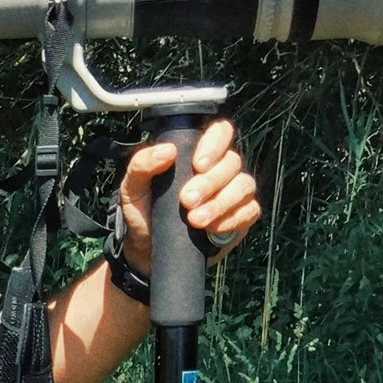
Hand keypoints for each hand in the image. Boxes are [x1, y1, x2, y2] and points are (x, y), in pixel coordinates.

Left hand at [113, 117, 260, 274]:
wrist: (148, 250)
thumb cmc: (143, 211)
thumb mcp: (133, 187)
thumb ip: (142, 164)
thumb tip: (167, 151)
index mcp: (197, 154)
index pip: (220, 133)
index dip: (215, 143)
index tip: (198, 164)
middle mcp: (220, 170)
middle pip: (232, 162)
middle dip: (210, 182)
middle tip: (186, 200)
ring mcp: (233, 193)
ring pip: (244, 186)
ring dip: (220, 203)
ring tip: (195, 220)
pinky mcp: (241, 217)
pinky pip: (249, 211)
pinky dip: (231, 219)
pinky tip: (211, 228)